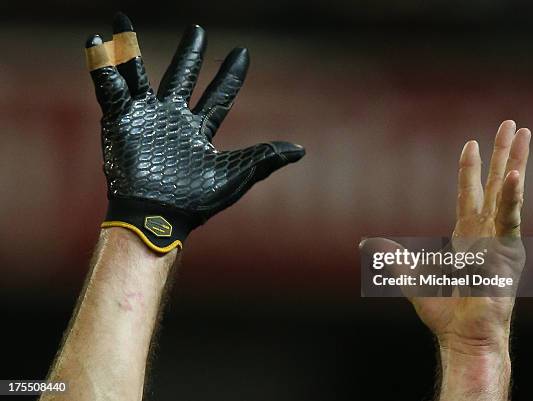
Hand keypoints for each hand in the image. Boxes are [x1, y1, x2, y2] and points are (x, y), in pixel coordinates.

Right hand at [85, 13, 304, 252]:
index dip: (230, 75)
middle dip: (190, 54)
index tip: (243, 53)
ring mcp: (146, 117)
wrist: (157, 216)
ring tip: (122, 19)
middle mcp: (173, 119)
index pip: (219, 96)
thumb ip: (265, 158)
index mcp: (199, 130)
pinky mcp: (121, 120)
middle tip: (197, 30)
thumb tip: (301, 149)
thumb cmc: (196, 202)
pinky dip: (102, 65)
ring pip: (140, 74)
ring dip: (131, 48)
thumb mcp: (236, 175)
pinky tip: (97, 39)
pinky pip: (109, 86)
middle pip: (182, 77)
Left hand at [410, 120, 530, 352]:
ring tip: (524, 133)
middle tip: (511, 124)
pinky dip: (512, 198)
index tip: (470, 143)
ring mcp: (500, 240)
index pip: (469, 193)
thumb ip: (392, 256)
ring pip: (509, 192)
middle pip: (495, 184)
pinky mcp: (507, 253)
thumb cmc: (444, 311)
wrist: (462, 336)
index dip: (470, 168)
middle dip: (503, 153)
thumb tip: (365, 243)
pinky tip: (513, 175)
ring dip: (516, 161)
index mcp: (468, 235)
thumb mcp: (410, 277)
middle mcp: (487, 232)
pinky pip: (509, 220)